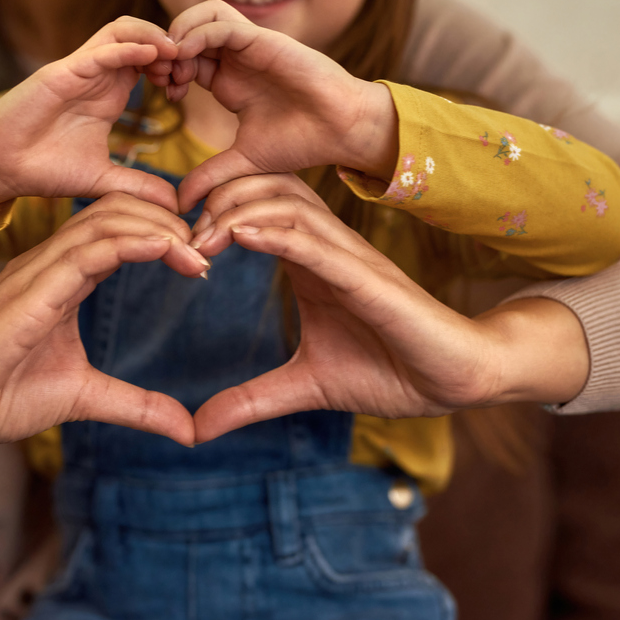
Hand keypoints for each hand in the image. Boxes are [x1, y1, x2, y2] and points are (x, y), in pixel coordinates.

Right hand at [0, 17, 179, 222]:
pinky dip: (128, 47)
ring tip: (175, 55)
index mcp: (110, 92)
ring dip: (153, 37)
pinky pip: (100, 50)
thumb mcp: (103, 180)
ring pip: (122, 30)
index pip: (151, 60)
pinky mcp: (61, 72)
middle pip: (142, 36)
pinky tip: (152, 54)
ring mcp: (80, 70)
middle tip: (188, 69)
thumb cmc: (45, 167)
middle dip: (170, 45)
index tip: (188, 88)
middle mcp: (97, 75)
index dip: (175, 66)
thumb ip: (138, 186)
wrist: (0, 167)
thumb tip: (175, 204)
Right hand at [0, 194, 205, 453]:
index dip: (163, 232)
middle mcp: (47, 264)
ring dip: (158, 228)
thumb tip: (188, 430)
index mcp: (60, 277)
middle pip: (116, 211)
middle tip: (211, 247)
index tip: (203, 259)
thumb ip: (136, 405)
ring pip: (105, 222)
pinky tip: (166, 248)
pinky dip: (130, 243)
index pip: (117, 229)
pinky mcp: (27, 293)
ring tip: (197, 250)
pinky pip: (84, 251)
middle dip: (168, 221)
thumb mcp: (84, 398)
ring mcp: (34, 272)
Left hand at [165, 0, 398, 210]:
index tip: (164, 96)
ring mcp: (250, 46)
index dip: (167, 70)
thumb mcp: (244, 160)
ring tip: (174, 66)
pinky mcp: (264, 39)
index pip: (185, 59)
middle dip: (167, 49)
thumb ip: (211, 175)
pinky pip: (221, 22)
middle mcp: (237, 58)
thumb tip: (181, 203)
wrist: (343, 130)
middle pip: (189, 30)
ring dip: (180, 33)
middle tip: (161, 77)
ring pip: (204, 14)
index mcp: (228, 80)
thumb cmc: (302, 142)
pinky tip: (186, 57)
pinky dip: (197, 33)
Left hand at [189, 175, 589, 442]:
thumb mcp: (304, 386)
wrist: (453, 380)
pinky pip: (318, 243)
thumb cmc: (389, 370)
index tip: (165, 239)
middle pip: (264, 190)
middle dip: (215, 199)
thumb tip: (198, 430)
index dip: (209, 212)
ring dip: (237, 212)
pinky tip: (241, 235)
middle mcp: (326, 247)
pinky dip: (277, 233)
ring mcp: (349, 257)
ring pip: (287, 205)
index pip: (254, 208)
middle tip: (174, 234)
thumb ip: (252, 399)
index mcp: (308, 260)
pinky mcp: (370, 278)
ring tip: (199, 236)